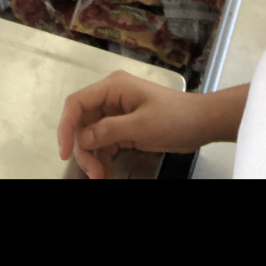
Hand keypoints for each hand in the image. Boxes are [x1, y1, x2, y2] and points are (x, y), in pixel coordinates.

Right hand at [58, 70, 210, 179]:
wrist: (201, 123)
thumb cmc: (174, 118)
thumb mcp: (141, 126)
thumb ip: (108, 131)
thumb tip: (81, 138)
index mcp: (113, 87)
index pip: (77, 103)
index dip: (66, 126)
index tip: (64, 153)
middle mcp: (111, 97)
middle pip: (82, 123)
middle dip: (83, 150)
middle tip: (93, 174)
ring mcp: (117, 112)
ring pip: (91, 136)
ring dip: (93, 158)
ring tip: (101, 178)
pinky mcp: (124, 127)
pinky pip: (104, 143)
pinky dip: (103, 159)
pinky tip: (106, 174)